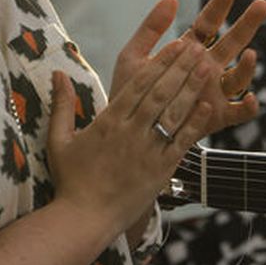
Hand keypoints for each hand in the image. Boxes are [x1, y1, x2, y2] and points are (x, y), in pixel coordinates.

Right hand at [46, 35, 215, 235]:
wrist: (84, 219)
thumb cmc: (70, 180)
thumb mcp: (59, 140)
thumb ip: (61, 105)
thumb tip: (57, 73)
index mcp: (108, 121)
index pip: (139, 84)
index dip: (159, 62)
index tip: (175, 45)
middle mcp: (130, 132)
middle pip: (160, 92)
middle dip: (180, 67)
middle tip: (198, 46)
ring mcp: (148, 151)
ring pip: (173, 113)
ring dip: (192, 87)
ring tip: (207, 66)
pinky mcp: (161, 170)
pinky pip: (181, 142)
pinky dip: (195, 123)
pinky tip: (208, 105)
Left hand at [110, 0, 265, 139]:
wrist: (127, 130)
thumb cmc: (131, 93)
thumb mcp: (133, 56)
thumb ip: (150, 28)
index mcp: (189, 52)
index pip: (208, 25)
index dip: (218, 7)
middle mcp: (206, 70)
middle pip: (232, 43)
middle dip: (248, 24)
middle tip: (262, 4)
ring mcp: (214, 93)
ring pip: (239, 77)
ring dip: (247, 66)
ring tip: (249, 54)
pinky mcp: (217, 117)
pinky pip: (239, 112)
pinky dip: (248, 107)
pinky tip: (251, 99)